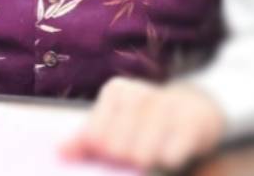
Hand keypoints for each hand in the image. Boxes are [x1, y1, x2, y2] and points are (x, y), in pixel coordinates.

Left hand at [60, 76, 224, 171]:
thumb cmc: (143, 123)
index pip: (95, 137)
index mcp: (116, 91)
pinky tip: (172, 152)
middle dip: (124, 160)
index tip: (114, 150)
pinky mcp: (192, 121)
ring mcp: (168, 104)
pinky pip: (171, 155)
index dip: (104, 153)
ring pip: (142, 155)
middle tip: (136, 153)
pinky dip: (168, 160)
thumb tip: (59, 152)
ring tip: (153, 153)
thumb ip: (84, 141)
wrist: (194, 111)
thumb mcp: (113, 126)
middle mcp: (140, 93)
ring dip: (146, 161)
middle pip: (116, 148)